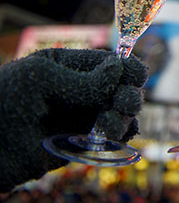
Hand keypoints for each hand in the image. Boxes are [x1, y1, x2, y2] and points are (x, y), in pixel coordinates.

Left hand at [0, 48, 147, 192]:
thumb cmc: (3, 101)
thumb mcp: (40, 78)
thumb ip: (82, 79)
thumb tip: (118, 70)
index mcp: (71, 67)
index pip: (110, 63)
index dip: (128, 68)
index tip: (136, 76)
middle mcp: (81, 91)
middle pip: (122, 88)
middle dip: (129, 94)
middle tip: (123, 103)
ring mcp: (82, 117)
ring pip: (121, 114)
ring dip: (123, 117)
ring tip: (107, 124)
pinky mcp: (81, 143)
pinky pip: (112, 138)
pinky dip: (119, 136)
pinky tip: (108, 136)